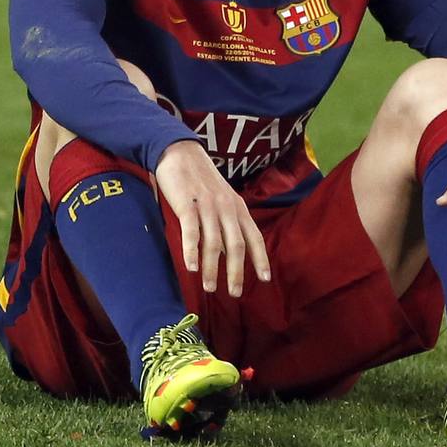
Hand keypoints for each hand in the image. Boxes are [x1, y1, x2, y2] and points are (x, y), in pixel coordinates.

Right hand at [155, 140, 270, 296]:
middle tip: (234, 293)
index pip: (254, 237)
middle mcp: (228, 208)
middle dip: (237, 272)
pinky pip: (192, 232)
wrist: (181, 153)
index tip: (265, 279)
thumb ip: (226, 222)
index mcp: (239, 208)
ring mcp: (208, 207)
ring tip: (210, 288)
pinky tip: (191, 268)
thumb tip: (226, 253)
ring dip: (213, 268)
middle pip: (237, 245)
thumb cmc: (201, 181)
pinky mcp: (188, 205)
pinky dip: (192, 251)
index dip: (260, 259)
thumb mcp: (222, 199)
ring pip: (214, 243)